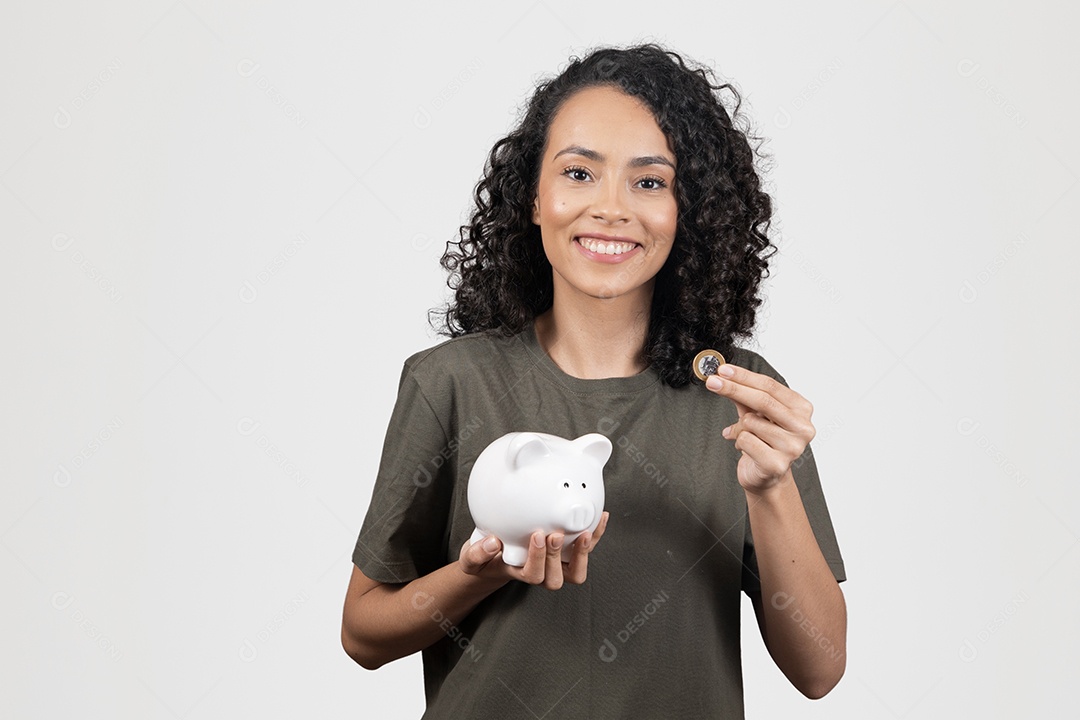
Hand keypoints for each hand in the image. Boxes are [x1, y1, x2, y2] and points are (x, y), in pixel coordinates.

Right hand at [458, 511, 609, 589]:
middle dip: (557, 556)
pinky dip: (595, 534)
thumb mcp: (471, 559)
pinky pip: (585, 548)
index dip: (538, 559)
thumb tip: (491, 543)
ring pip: (576, 570)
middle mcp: (541, 573)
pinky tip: (600, 517)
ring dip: (583, 552)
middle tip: (555, 534)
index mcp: (520, 573)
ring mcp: (556, 564)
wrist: (495, 558)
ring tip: (585, 532)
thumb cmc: (485, 559)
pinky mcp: (566, 552)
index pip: (534, 576)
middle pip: (557, 577)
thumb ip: (476, 553)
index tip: (535, 536)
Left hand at [705, 363, 815, 494]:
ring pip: (751, 422)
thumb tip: (723, 376)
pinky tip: (745, 448)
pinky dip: (738, 441)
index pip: (770, 386)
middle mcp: (803, 427)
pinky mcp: (777, 464)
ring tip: (745, 436)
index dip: (744, 376)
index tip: (723, 370)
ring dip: (739, 427)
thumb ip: (744, 395)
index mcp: (802, 409)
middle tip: (712, 382)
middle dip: (734, 389)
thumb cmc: (763, 441)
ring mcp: (793, 447)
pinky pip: (745, 440)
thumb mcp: (755, 412)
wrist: (766, 476)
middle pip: (763, 400)